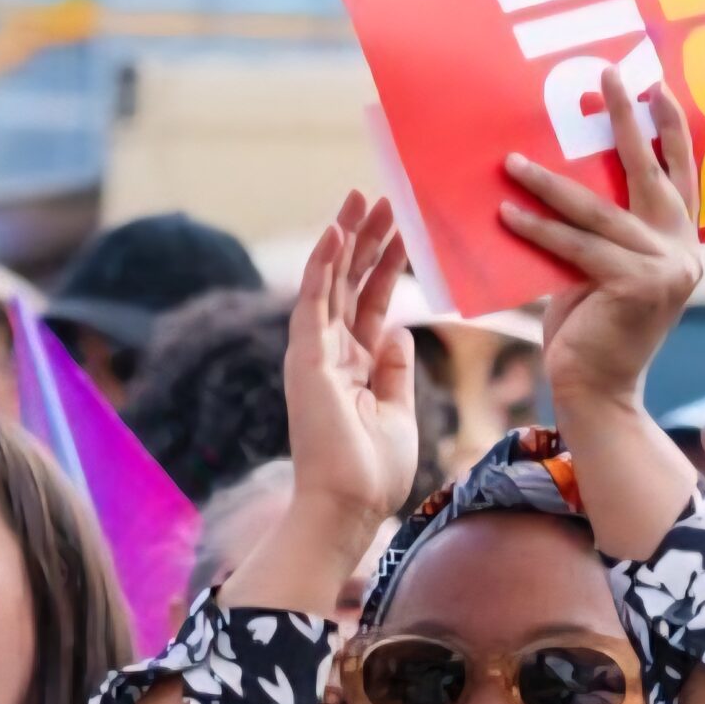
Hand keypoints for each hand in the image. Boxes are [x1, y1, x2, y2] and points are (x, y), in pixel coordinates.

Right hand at [283, 192, 416, 529]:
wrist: (349, 507)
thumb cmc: (372, 471)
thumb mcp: (398, 412)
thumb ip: (394, 370)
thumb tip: (397, 331)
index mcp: (353, 364)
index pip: (369, 301)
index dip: (384, 264)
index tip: (399, 228)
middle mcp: (329, 351)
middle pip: (349, 282)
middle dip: (366, 239)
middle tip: (380, 197)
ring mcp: (314, 352)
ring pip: (330, 281)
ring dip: (346, 238)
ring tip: (361, 198)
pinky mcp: (305, 358)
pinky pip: (313, 301)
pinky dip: (323, 265)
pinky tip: (335, 232)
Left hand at [501, 69, 700, 419]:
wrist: (596, 389)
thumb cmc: (590, 325)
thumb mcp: (599, 267)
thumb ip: (599, 230)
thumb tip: (554, 176)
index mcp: (680, 243)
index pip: (679, 174)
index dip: (669, 129)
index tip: (654, 84)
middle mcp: (683, 251)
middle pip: (651, 171)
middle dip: (627, 119)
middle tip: (607, 73)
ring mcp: (665, 269)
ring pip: (598, 210)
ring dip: (548, 182)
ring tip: (510, 158)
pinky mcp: (636, 286)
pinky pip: (576, 246)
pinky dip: (538, 228)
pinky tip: (506, 212)